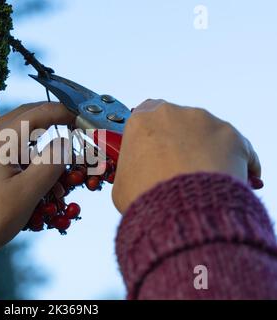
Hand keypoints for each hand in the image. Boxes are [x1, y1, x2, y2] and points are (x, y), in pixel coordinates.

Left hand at [0, 102, 74, 277]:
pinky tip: (33, 179)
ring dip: (37, 147)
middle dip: (50, 121)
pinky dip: (23, 159)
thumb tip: (64, 141)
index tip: (82, 117)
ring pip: (13, 137)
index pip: (36, 113)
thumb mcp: (29, 191)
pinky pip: (2, 152)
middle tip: (72, 129)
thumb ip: (51, 161)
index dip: (62, 112)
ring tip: (56, 174)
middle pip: (23, 118)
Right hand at [112, 99, 260, 213]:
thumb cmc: (146, 198)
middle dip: (181, 143)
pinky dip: (233, 164)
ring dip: (206, 152)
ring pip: (207, 135)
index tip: (155, 150)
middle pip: (179, 124)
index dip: (153, 135)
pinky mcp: (234, 136)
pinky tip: (228, 182)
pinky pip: (236, 150)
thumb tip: (138, 177)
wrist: (180, 211)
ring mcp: (206, 122)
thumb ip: (131, 170)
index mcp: (142, 121)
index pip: (147, 115)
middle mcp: (174, 113)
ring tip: (203, 182)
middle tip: (179, 170)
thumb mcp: (122, 184)